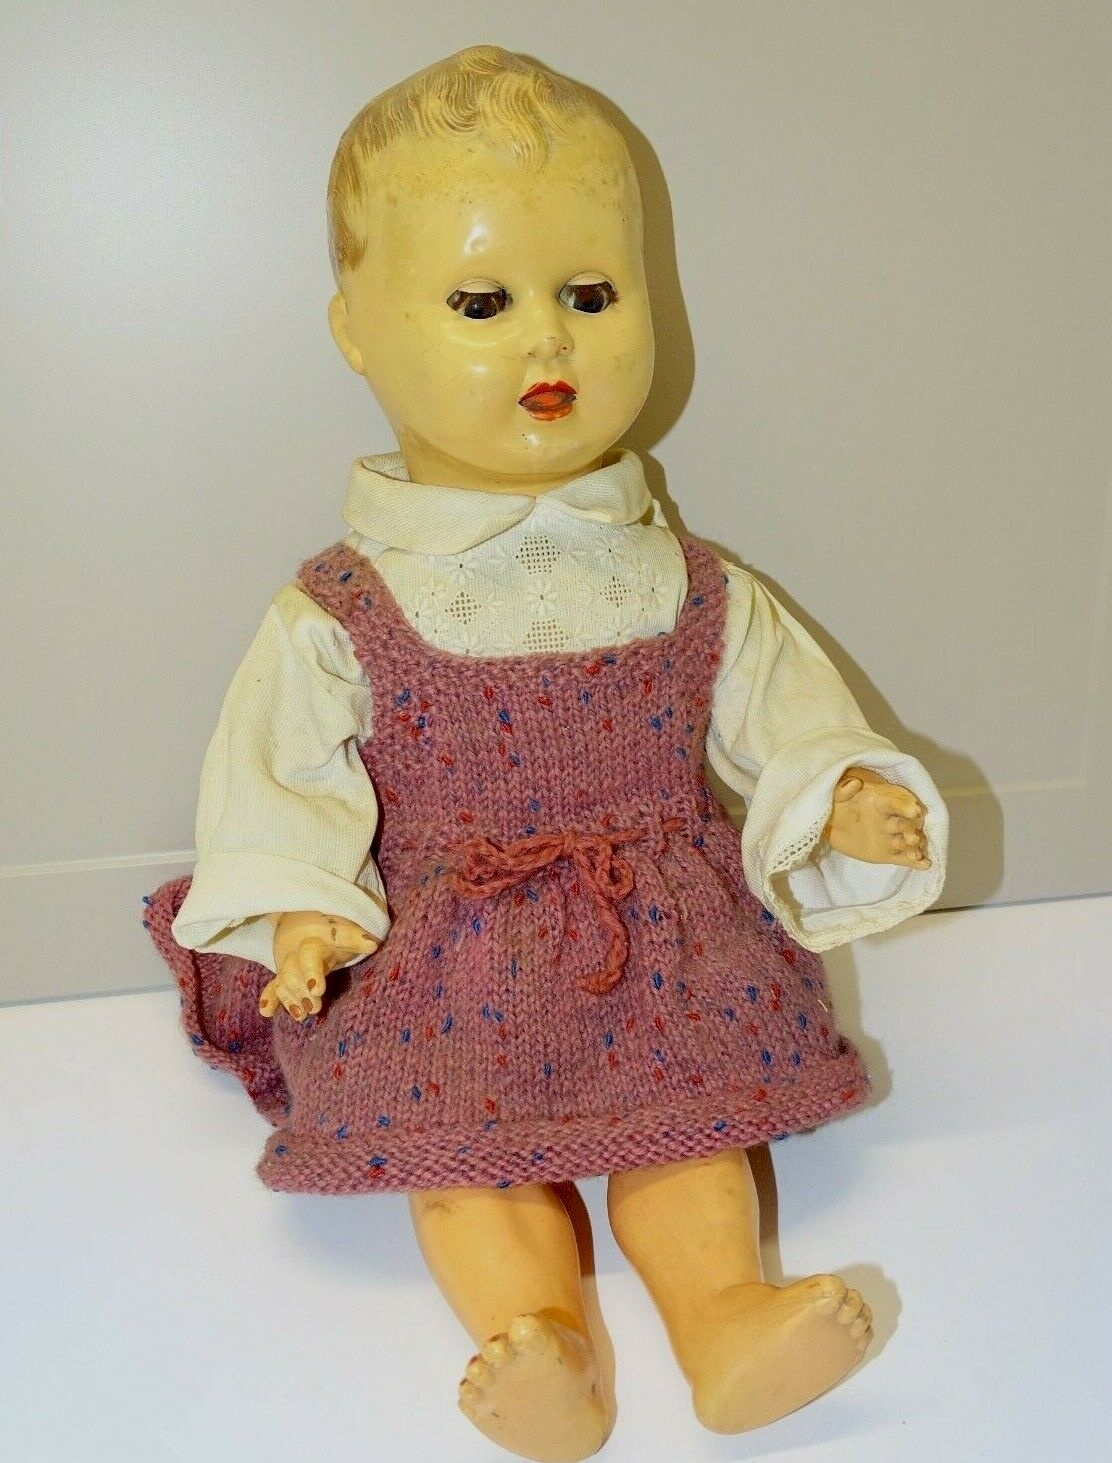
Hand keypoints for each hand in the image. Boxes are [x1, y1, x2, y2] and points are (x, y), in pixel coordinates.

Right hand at [259, 911, 379, 1021]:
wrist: (303, 921)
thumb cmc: (332, 931)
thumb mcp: (346, 930)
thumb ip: (357, 937)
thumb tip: (372, 944)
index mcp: (318, 938)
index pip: (317, 949)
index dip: (315, 970)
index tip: (319, 989)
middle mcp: (301, 950)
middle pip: (298, 967)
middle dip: (304, 987)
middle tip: (315, 1007)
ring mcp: (290, 962)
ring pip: (285, 978)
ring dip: (291, 997)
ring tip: (302, 1015)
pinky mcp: (283, 974)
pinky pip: (274, 985)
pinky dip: (270, 998)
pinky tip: (267, 1012)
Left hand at [823, 766, 930, 869]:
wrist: (832, 824)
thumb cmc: (838, 805)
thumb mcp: (837, 795)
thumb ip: (843, 790)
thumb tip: (854, 783)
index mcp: (881, 803)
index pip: (895, 804)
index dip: (904, 807)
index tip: (915, 811)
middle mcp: (890, 820)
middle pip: (905, 824)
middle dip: (911, 830)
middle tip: (912, 838)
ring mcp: (891, 837)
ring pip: (906, 842)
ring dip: (914, 847)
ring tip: (915, 854)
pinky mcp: (888, 853)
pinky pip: (903, 858)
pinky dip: (915, 862)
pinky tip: (926, 865)